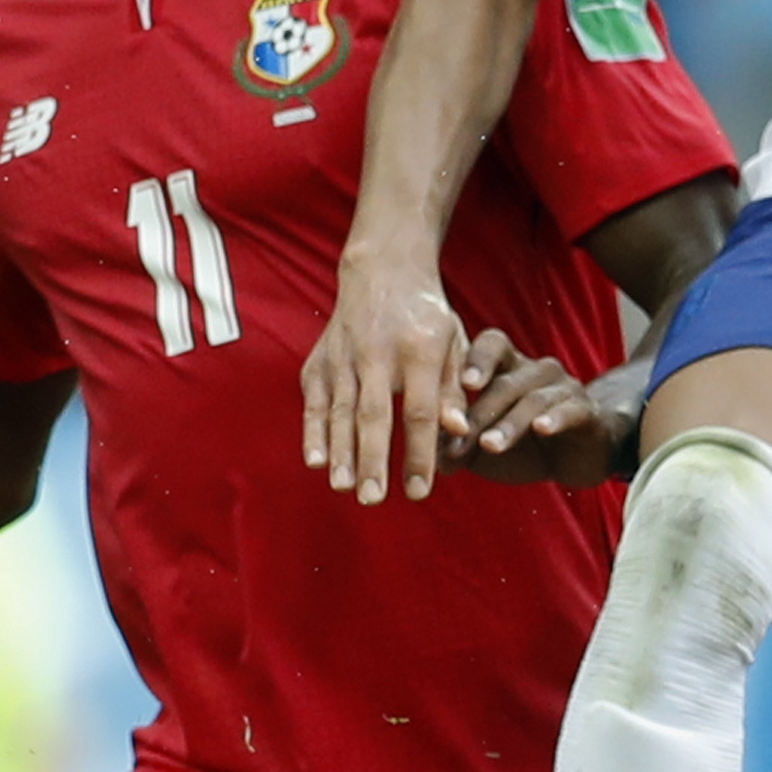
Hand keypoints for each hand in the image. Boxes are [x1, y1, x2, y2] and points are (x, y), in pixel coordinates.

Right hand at [301, 254, 472, 506]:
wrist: (383, 271)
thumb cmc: (427, 317)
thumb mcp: (454, 345)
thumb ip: (454, 391)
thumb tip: (459, 433)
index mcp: (418, 350)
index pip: (419, 412)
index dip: (419, 453)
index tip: (419, 492)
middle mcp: (377, 353)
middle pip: (374, 414)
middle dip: (372, 459)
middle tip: (372, 500)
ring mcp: (343, 355)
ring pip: (339, 410)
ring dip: (340, 451)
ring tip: (343, 487)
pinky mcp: (319, 359)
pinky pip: (314, 400)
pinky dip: (312, 430)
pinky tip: (314, 460)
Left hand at [449, 331, 624, 487]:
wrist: (575, 460)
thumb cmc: (523, 446)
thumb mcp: (483, 449)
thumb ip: (457, 446)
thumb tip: (430, 458)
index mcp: (508, 368)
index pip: (492, 345)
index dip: (478, 359)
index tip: (463, 384)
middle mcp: (536, 370)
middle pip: (506, 382)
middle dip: (480, 414)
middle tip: (460, 440)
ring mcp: (564, 388)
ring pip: (533, 400)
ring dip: (509, 424)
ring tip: (490, 445)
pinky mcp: (586, 412)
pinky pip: (570, 410)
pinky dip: (555, 419)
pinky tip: (541, 429)